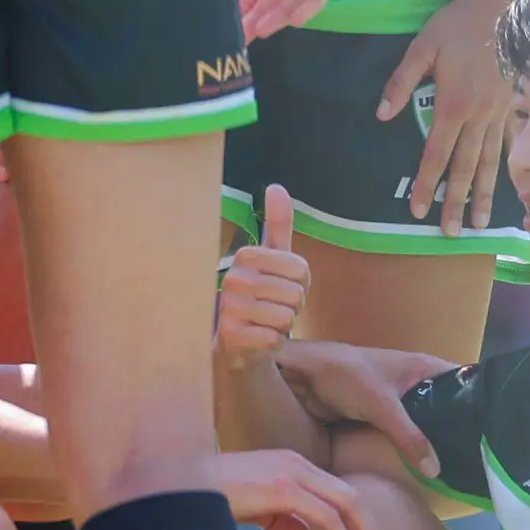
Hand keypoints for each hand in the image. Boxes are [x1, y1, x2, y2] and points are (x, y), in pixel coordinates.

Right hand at [212, 446, 384, 529]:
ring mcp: (292, 473)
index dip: (357, 522)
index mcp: (291, 464)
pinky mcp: (283, 489)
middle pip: (351, 496)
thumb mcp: (254, 508)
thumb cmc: (212, 497)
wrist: (182, 487)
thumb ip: (281, 518)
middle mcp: (297, 463)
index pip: (338, 492)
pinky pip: (326, 515)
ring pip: (347, 503)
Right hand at [214, 185, 308, 355]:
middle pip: (295, 294)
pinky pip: (274, 338)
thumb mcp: (272, 259)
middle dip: (293, 307)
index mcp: (245, 256)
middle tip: (274, 308)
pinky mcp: (230, 336)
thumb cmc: (261, 296)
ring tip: (266, 323)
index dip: (301, 284)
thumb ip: (277, 224)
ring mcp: (228, 308)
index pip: (301, 269)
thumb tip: (276, 186)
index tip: (281, 287)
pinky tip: (260, 339)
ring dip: (283, 326)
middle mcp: (232, 279)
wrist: (239, 342)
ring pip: (286, 317)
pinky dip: (274, 343)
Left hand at [270, 339, 464, 482]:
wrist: (300, 376)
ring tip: (462, 473)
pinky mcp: (383, 419)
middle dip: (460, 433)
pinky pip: (406, 436)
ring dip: (436, 445)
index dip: (481, 406)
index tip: (498, 436)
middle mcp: (418, 383)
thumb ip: (409, 436)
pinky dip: (414, 450)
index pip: (466, 384)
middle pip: (448, 410)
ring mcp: (401, 402)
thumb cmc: (343, 375)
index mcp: (425, 368)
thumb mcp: (381, 405)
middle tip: (483, 465)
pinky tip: (426, 472)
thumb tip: (437, 470)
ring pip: (427, 426)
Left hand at [381, 0, 509, 233]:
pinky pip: (509, 144)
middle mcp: (477, 117)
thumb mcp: (422, 47)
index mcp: (453, 106)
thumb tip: (382, 114)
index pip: (436, 155)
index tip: (418, 211)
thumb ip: (401, 82)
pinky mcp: (512, 107)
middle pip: (464, 168)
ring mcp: (499, 114)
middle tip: (451, 233)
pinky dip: (507, 168)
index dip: (426, 185)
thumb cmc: (457, 25)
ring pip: (489, 163)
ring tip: (479, 223)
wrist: (500, 7)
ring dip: (482, 195)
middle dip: (455, 203)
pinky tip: (510, 188)